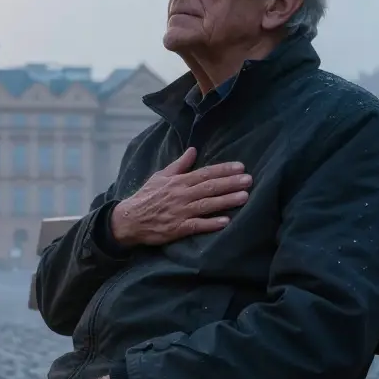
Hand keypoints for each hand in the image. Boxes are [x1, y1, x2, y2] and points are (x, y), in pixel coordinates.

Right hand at [110, 147, 250, 247]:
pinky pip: (197, 225)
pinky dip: (211, 223)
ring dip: (226, 200)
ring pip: (207, 205)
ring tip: (244, 197)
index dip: (223, 170)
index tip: (240, 166)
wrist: (129, 219)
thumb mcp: (160, 176)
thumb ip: (179, 164)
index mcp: (178, 181)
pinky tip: (225, 221)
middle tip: (249, 180)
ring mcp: (180, 212)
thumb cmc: (146, 197)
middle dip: (230, 183)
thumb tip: (193, 150)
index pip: (204, 173)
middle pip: (209, 187)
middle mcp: (181, 195)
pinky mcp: (177, 228)